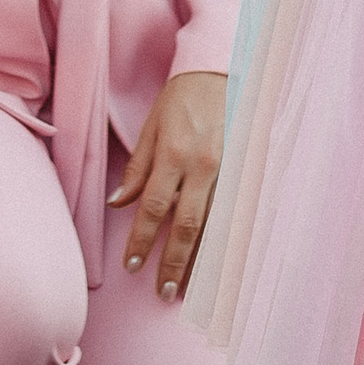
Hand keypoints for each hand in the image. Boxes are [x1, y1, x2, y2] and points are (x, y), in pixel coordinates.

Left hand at [111, 70, 224, 298]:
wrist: (221, 71)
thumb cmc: (181, 98)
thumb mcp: (151, 127)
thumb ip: (137, 168)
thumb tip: (117, 204)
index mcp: (174, 154)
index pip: (154, 208)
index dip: (142, 240)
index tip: (133, 266)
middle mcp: (203, 166)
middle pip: (187, 225)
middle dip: (173, 261)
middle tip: (161, 292)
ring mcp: (229, 170)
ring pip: (215, 225)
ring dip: (201, 260)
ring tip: (188, 288)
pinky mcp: (246, 171)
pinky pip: (234, 213)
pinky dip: (226, 240)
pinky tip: (220, 262)